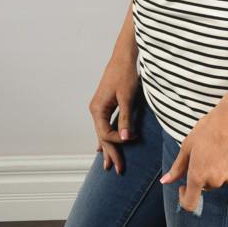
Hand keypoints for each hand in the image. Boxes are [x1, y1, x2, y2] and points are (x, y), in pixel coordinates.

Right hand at [89, 56, 139, 174]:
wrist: (124, 56)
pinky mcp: (106, 104)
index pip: (106, 133)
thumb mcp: (127, 97)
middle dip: (110, 152)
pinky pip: (105, 124)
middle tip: (117, 170)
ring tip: (109, 163)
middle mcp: (95, 109)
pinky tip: (106, 144)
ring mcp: (99, 107)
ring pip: (103, 131)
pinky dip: (108, 135)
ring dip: (108, 147)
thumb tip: (124, 138)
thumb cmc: (125, 74)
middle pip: (102, 136)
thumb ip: (125, 118)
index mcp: (98, 109)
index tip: (132, 139)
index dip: (118, 140)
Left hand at [159, 105, 227, 212]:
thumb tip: (164, 181)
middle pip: (205, 186)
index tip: (183, 186)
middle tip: (205, 153)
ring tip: (218, 149)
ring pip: (219, 180)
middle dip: (202, 174)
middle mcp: (214, 181)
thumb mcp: (187, 147)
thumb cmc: (207, 130)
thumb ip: (177, 168)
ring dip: (217, 171)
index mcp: (197, 176)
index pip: (189, 204)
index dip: (183, 199)